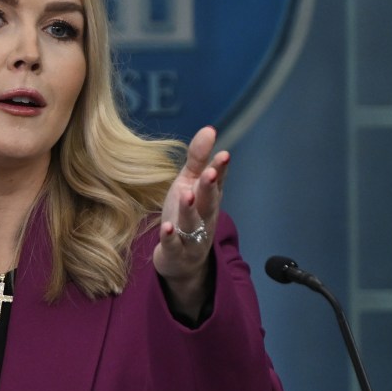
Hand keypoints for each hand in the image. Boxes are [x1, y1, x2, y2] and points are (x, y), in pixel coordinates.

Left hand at [153, 126, 229, 315]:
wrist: (181, 261)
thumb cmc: (186, 215)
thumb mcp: (189, 184)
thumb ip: (198, 159)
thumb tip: (210, 128)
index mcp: (208, 199)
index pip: (217, 182)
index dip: (220, 169)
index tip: (224, 154)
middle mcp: (204, 218)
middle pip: (209, 202)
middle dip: (211, 187)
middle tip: (212, 172)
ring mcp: (192, 237)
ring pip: (193, 224)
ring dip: (190, 210)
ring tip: (187, 195)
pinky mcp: (176, 253)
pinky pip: (174, 245)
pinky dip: (171, 237)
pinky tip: (167, 227)